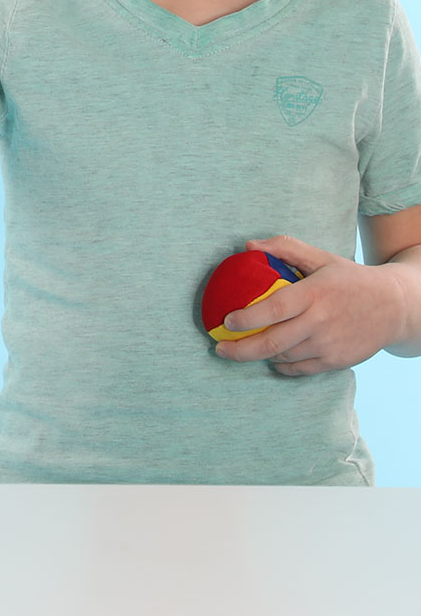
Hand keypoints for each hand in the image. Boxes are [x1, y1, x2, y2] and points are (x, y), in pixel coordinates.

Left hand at [213, 234, 404, 375]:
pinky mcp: (337, 361)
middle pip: (273, 342)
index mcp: (314, 294)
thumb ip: (285, 248)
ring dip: (259, 356)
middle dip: (240, 350)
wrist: (396, 307)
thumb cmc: (350, 279)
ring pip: (284, 357)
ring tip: (241, 350)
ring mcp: (329, 345)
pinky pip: (300, 370)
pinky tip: (270, 359)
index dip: (246, 318)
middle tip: (219, 349)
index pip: (273, 310)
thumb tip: (248, 246)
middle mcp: (321, 322)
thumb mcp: (320, 257)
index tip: (225, 322)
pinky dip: (281, 366)